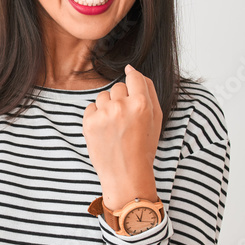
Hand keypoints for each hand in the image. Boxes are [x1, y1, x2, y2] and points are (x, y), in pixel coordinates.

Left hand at [82, 64, 162, 207]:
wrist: (126, 174)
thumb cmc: (143, 147)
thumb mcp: (156, 119)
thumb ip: (148, 91)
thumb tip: (132, 70)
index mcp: (141, 104)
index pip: (134, 77)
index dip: (133, 80)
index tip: (130, 84)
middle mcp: (121, 106)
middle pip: (118, 87)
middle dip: (121, 99)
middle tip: (126, 119)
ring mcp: (103, 114)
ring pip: (103, 96)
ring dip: (108, 107)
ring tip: (115, 126)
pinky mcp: (89, 123)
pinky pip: (91, 107)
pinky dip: (97, 116)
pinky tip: (105, 131)